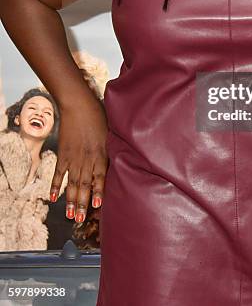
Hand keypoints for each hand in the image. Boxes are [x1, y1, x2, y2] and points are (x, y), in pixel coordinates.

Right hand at [49, 98, 108, 223]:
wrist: (79, 105)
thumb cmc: (99, 116)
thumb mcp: (111, 132)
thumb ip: (114, 148)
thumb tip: (125, 157)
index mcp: (101, 154)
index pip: (100, 177)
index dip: (98, 191)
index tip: (97, 205)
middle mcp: (87, 158)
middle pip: (84, 185)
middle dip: (83, 203)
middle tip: (80, 220)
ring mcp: (73, 158)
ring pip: (71, 183)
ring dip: (71, 201)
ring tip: (70, 216)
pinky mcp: (63, 154)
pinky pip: (58, 174)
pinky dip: (55, 186)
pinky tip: (54, 198)